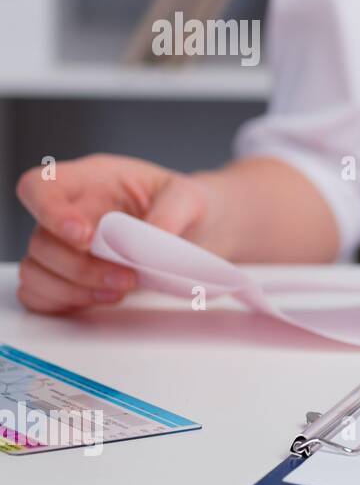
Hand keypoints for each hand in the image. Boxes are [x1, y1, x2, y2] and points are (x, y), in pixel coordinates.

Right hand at [15, 153, 212, 313]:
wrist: (199, 231)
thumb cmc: (185, 206)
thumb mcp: (189, 198)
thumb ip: (170, 213)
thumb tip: (150, 239)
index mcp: (91, 181)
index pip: (41, 187)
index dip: (49, 212)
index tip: (84, 237)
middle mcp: (70, 213)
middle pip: (41, 241)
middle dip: (81, 267)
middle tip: (127, 277)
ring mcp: (64, 247)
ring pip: (35, 272)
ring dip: (73, 289)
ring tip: (120, 291)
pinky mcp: (67, 277)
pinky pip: (40, 294)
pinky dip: (65, 303)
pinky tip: (103, 299)